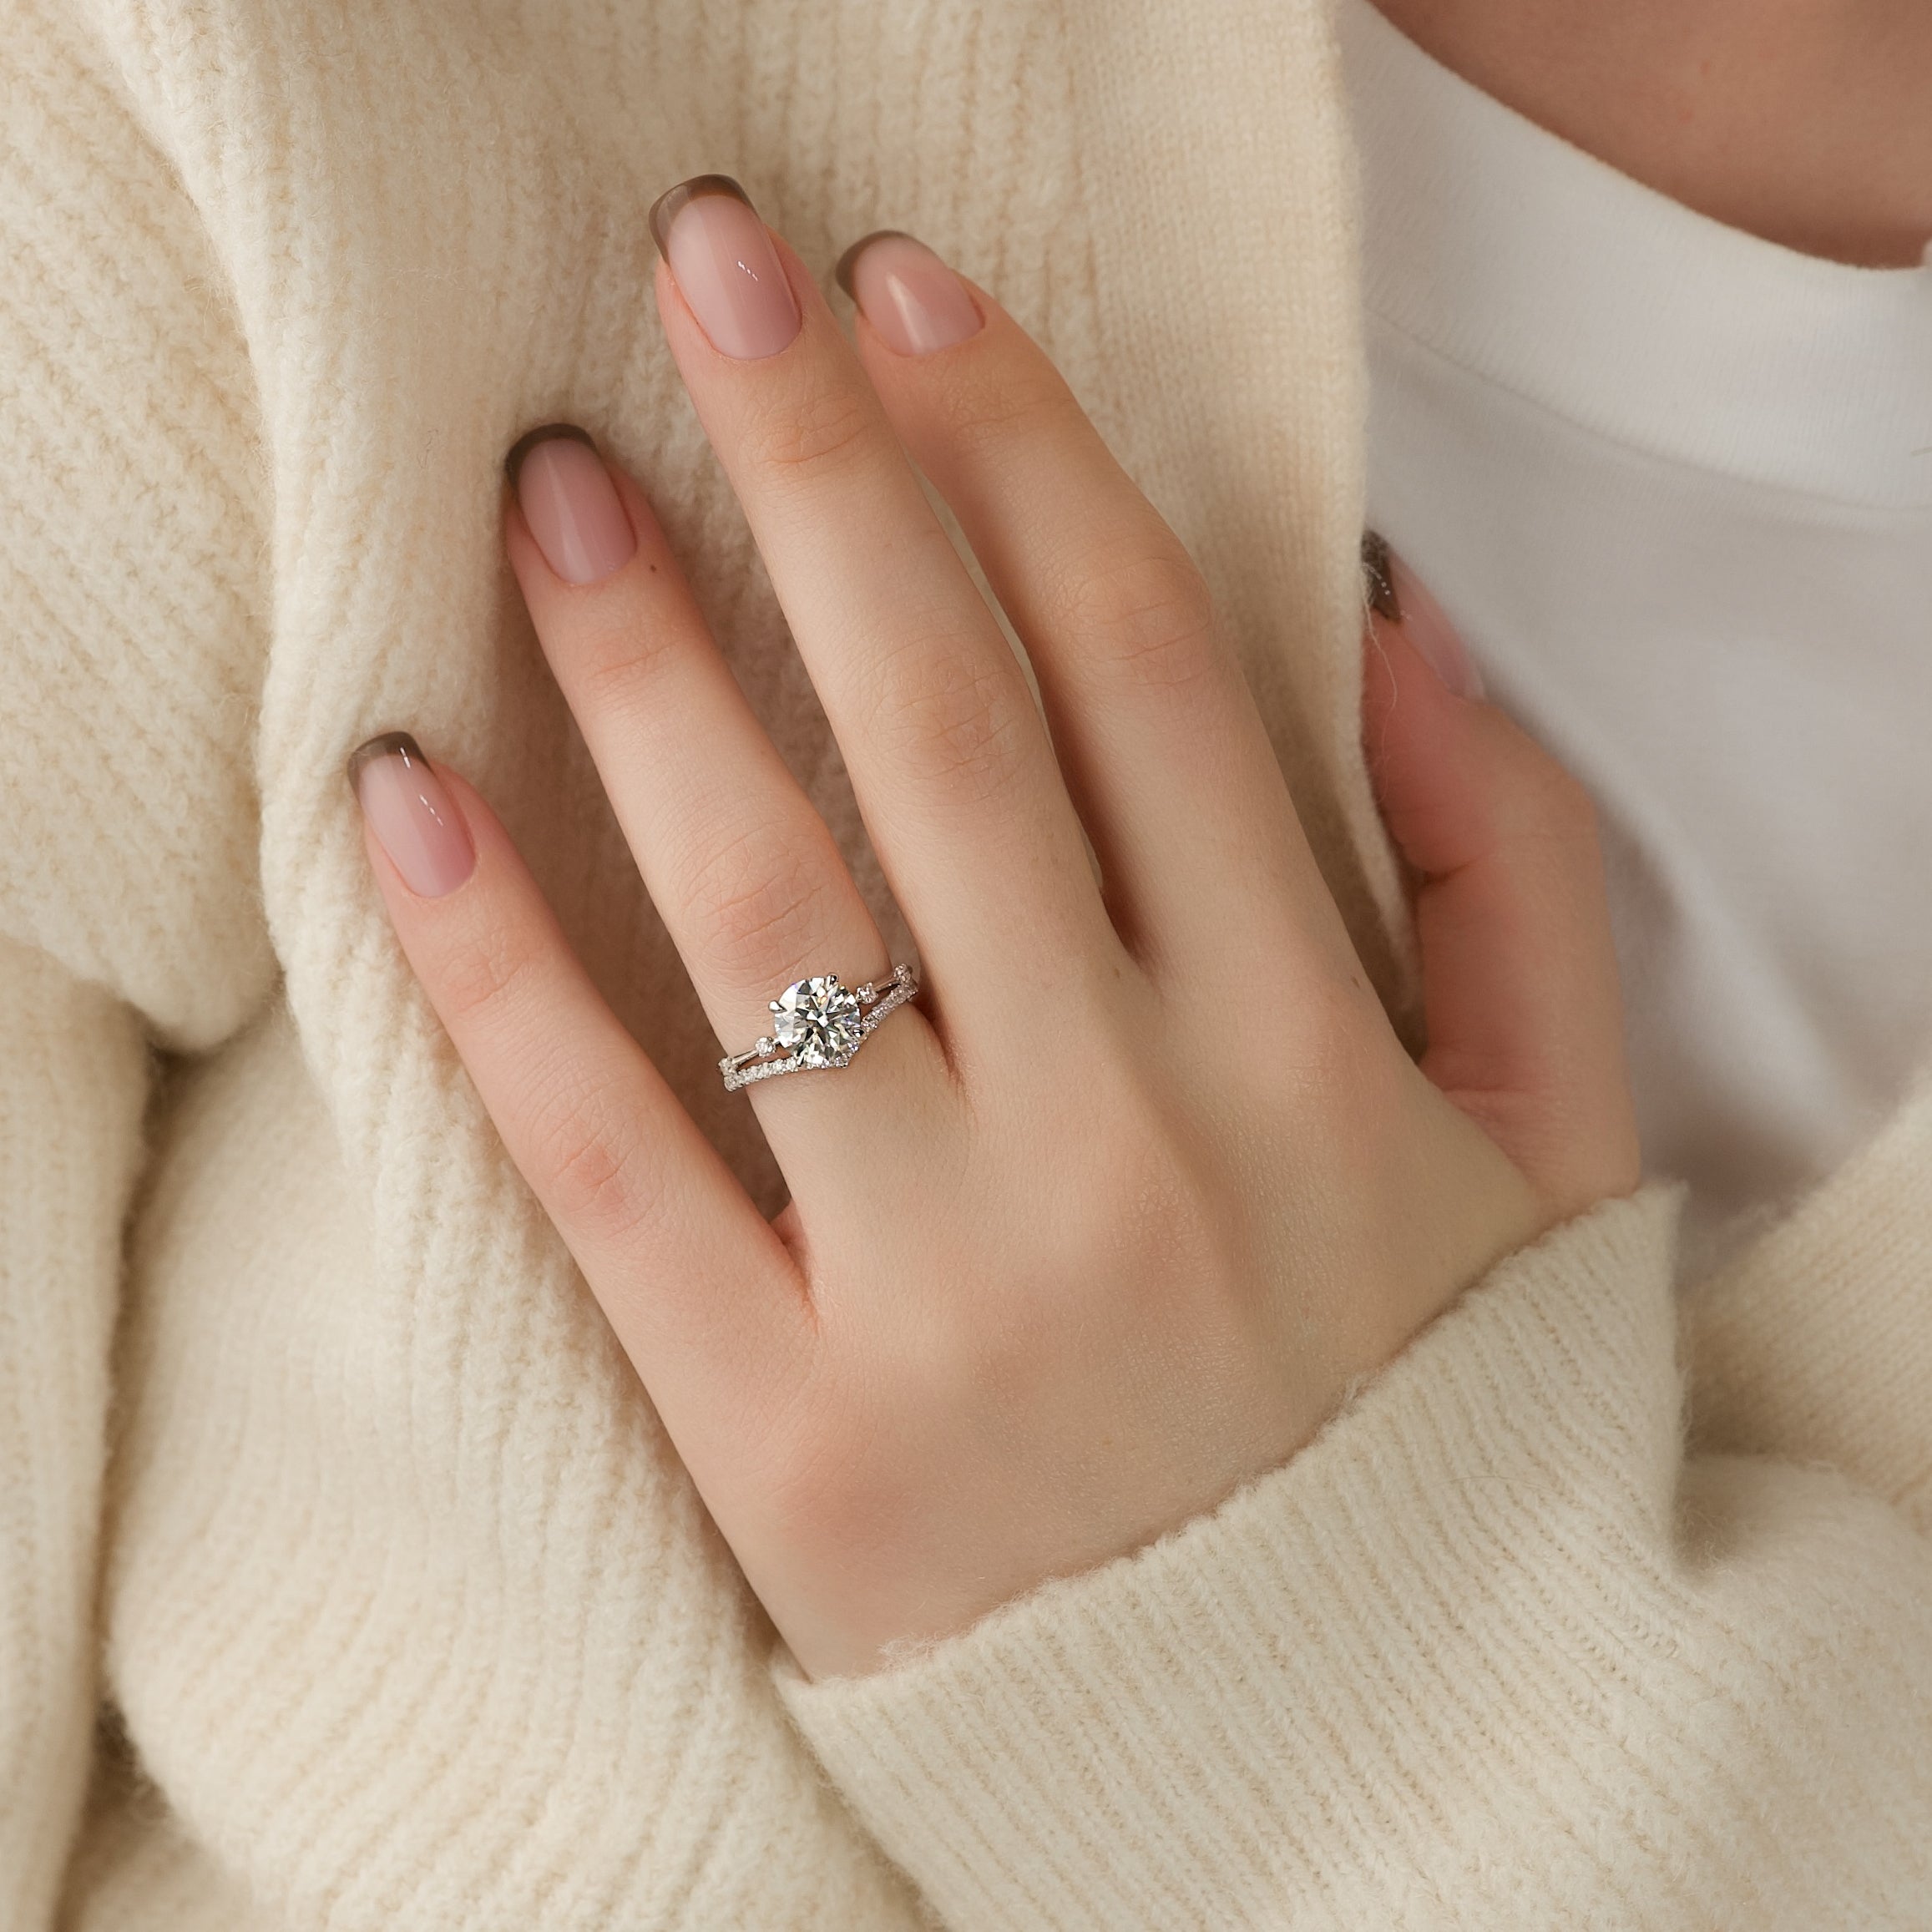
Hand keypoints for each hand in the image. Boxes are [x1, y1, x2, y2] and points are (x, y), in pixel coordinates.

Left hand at [349, 181, 1638, 1680]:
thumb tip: (1392, 617)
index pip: (1141, 671)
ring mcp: (942, 1294)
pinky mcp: (786, 1442)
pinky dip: (492, 973)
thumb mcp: (1552, 1164)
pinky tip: (404, 797)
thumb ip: (1516, 878)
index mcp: (1310, 1057)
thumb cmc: (1427, 1438)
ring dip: (640, 664)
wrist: (1343, 1781)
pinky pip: (608, 1162)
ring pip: (764, 904)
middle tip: (708, 273)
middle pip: (942, 722)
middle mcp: (1126, 1141)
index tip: (913, 294)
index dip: (1021, 448)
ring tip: (554, 492)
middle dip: (823, 461)